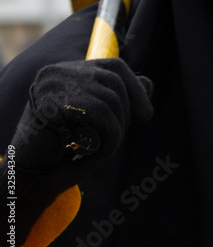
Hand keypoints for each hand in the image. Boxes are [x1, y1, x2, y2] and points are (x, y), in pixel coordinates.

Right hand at [0, 58, 152, 246]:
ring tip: (101, 150)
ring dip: (115, 132)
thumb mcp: (101, 123)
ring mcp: (52, 84)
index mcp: (71, 71)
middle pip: (115, 82)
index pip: (115, 66)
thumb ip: (122, 101)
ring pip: (109, 99)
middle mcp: (60, 72)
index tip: (146, 116)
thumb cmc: (66, 151)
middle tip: (113, 142)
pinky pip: (98, 113)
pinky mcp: (49, 102)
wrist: (31, 179)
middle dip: (125, 115)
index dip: (135, 89)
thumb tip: (148, 84)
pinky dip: (107, 137)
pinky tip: (91, 152)